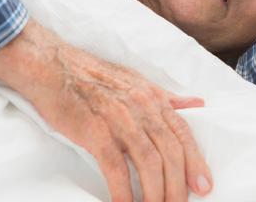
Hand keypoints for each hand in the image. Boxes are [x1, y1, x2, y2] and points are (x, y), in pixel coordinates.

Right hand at [0, 19, 212, 200]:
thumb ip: (165, 97)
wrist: (52, 66)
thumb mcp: (134, 80)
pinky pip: (117, 169)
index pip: (182, 133)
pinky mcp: (95, 132)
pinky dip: (124, 192)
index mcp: (152, 97)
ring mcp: (119, 119)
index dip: (196, 162)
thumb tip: (195, 103)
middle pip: (170, 153)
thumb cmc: (90, 75)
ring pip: (149, 163)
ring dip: (155, 194)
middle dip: (177, 186)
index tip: (204, 187)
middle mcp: (141, 106)